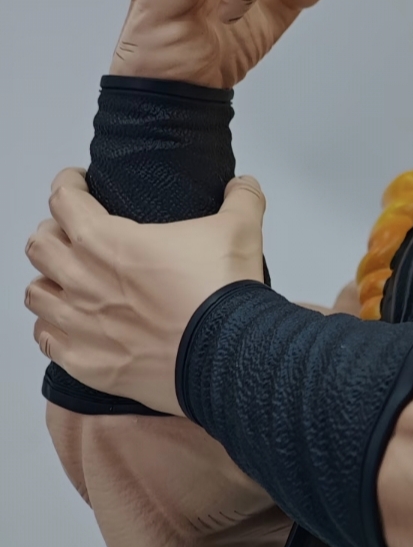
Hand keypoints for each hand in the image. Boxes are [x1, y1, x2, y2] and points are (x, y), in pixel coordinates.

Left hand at [25, 169, 266, 414]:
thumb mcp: (240, 229)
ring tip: (68, 279)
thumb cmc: (222, 292)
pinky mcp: (88, 364)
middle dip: (54, 232)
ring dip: (50, 281)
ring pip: (36, 293)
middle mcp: (82, 281)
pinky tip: (72, 324)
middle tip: (74, 230)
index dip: (68, 184)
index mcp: (107, 241)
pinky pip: (48, 341)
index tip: (78, 183)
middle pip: (40, 246)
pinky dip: (55, 328)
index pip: (63, 200)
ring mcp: (80, 325)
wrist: (226, 355)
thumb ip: (240, 199)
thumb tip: (243, 185)